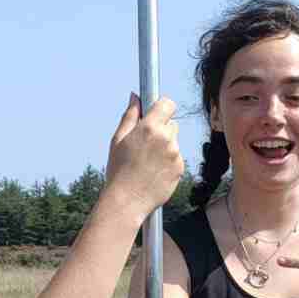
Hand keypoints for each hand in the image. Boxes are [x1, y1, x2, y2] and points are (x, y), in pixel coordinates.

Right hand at [104, 94, 182, 215]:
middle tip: (145, 145)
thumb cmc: (118, 170)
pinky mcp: (180, 168)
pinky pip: (177, 158)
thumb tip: (135, 97)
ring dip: (165, 147)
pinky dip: (168, 162)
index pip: (167, 104)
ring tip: (147, 162)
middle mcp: (166, 139)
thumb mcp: (118, 140)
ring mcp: (175, 154)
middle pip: (171, 123)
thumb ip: (130, 116)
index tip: (156, 113)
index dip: (162, 107)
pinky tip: (154, 171)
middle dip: (161, 129)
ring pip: (174, 142)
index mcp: (150, 128)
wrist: (127, 201)